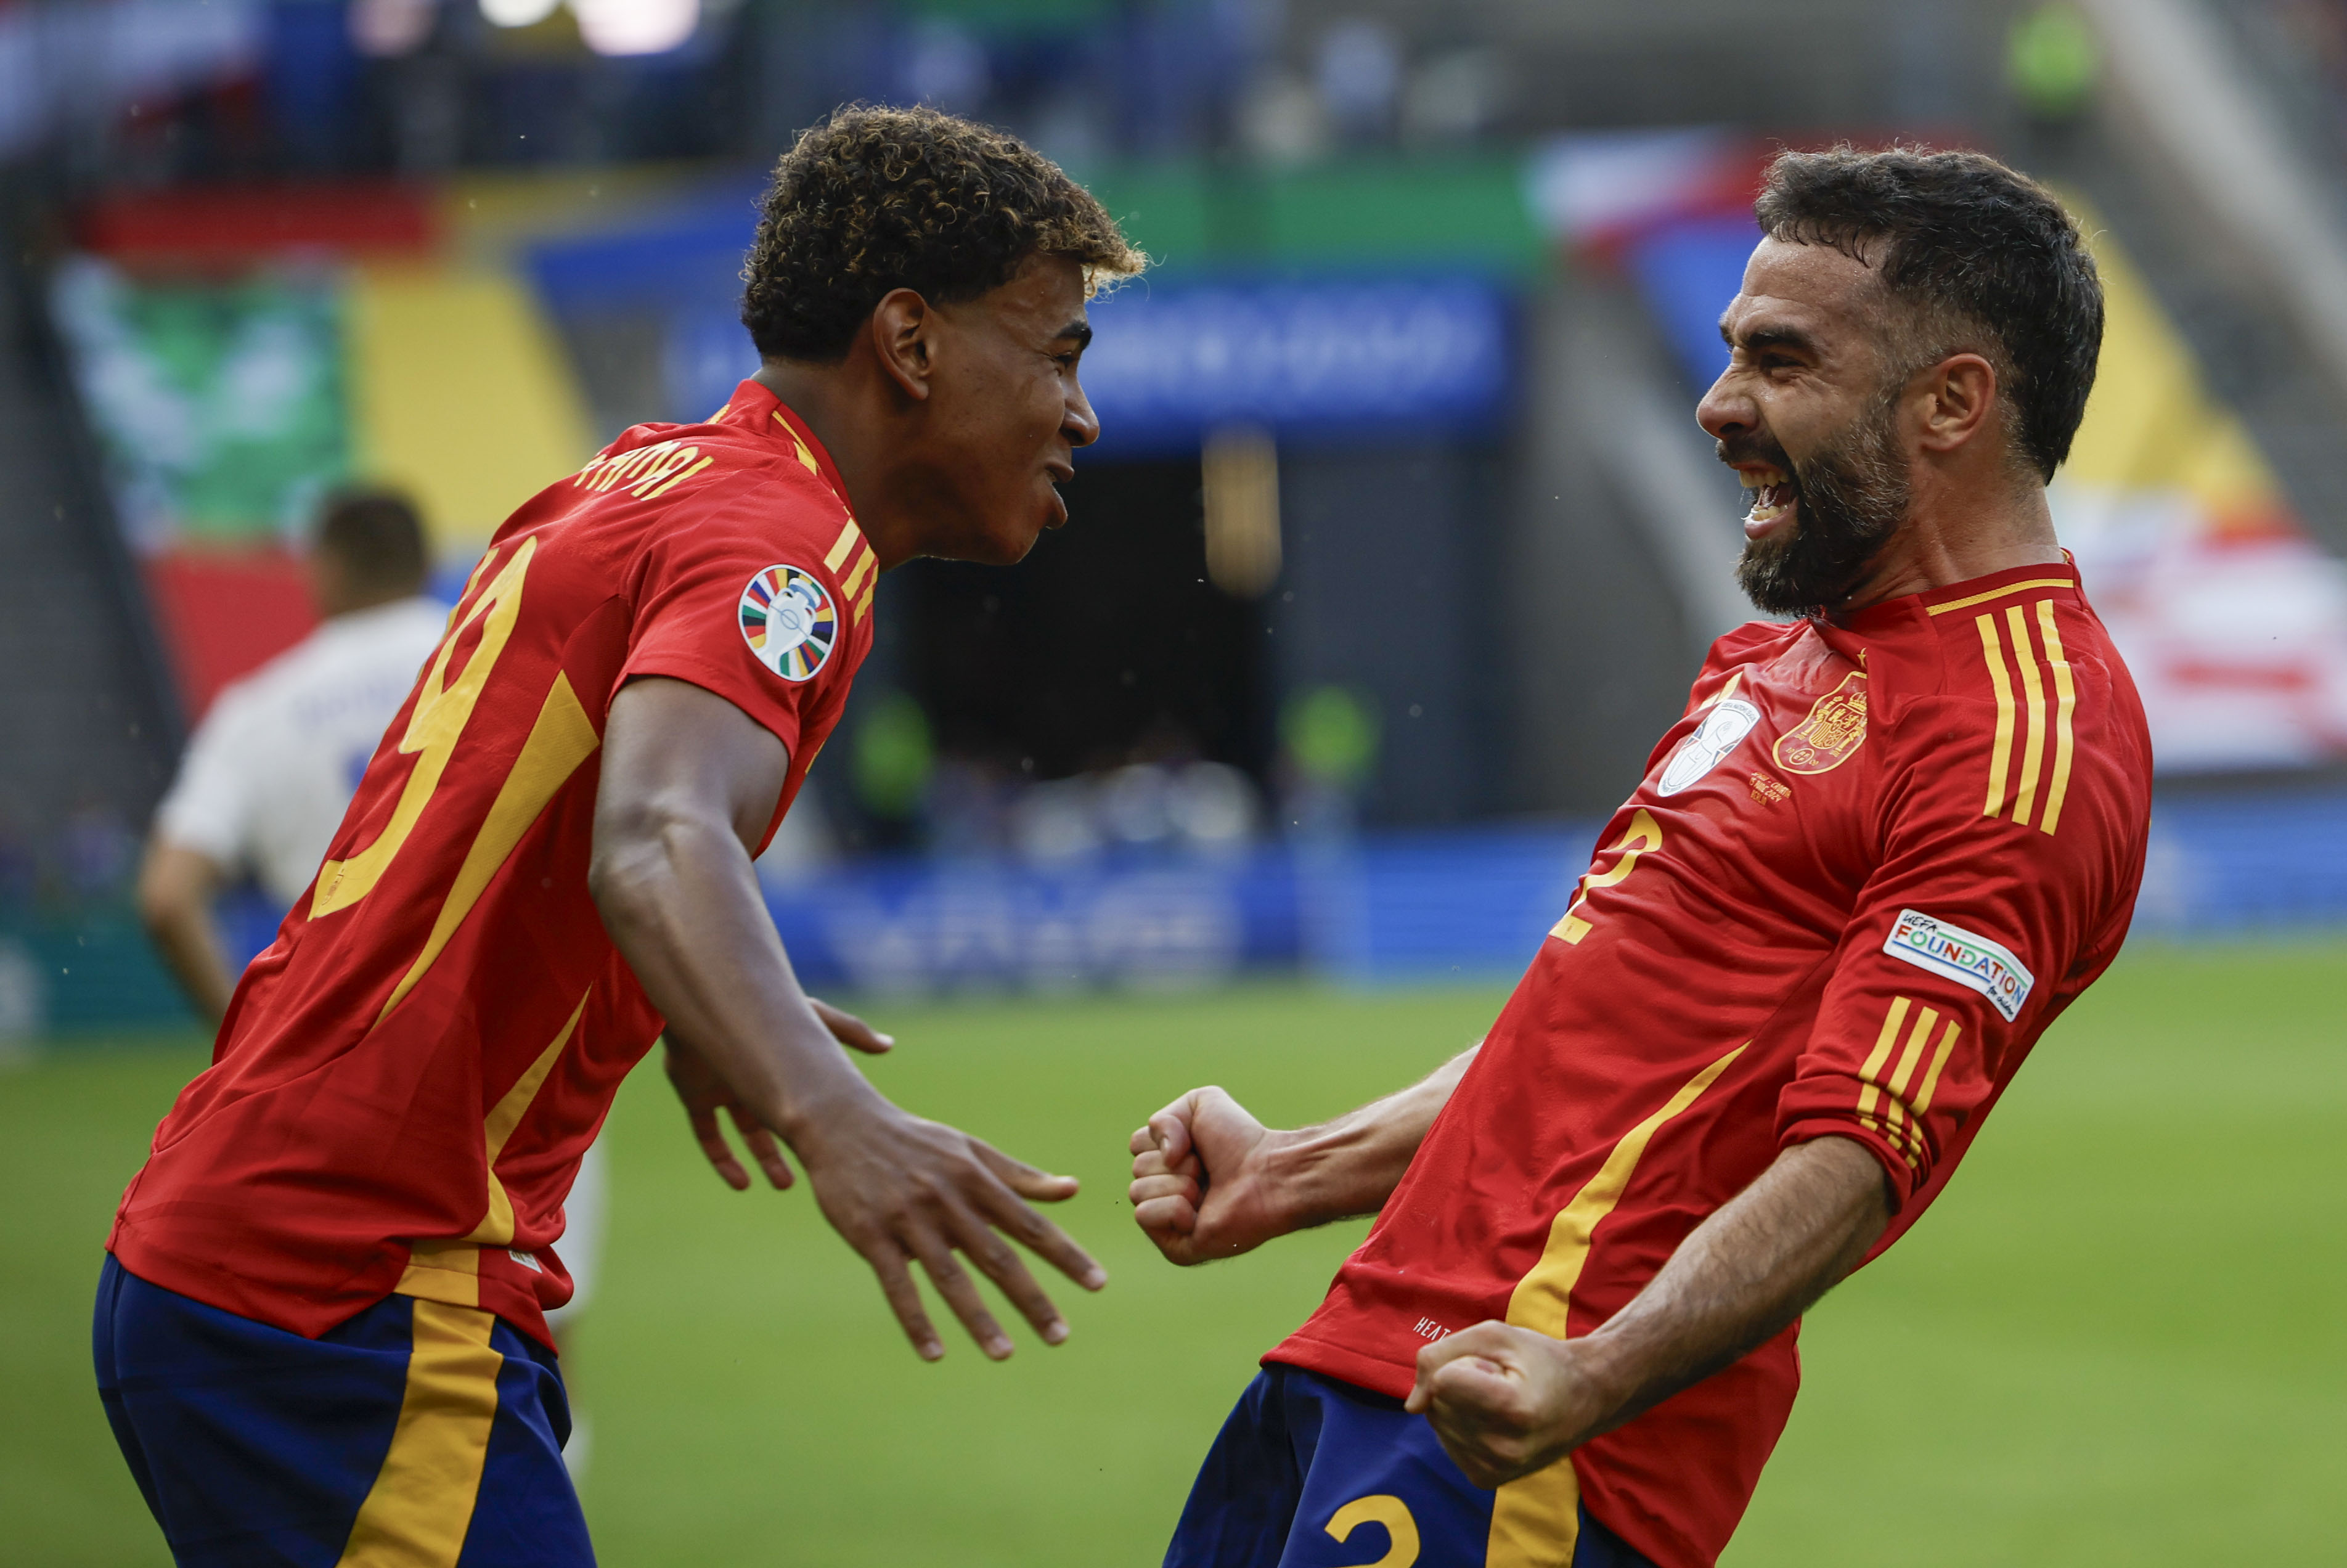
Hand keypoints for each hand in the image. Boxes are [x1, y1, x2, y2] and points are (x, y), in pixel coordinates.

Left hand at [665, 1000, 891, 1189]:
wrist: (707, 999)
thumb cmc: (762, 1009)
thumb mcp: (815, 1020)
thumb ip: (850, 1032)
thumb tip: (889, 1045)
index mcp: (777, 1065)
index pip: (798, 1102)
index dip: (813, 1126)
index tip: (835, 1148)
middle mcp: (750, 1080)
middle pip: (772, 1124)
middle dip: (790, 1151)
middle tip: (813, 1175)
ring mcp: (721, 1089)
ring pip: (743, 1134)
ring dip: (762, 1160)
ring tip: (784, 1183)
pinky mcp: (694, 1096)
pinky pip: (707, 1136)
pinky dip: (723, 1160)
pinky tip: (742, 1183)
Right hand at [793, 1097, 1105, 1361]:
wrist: (844, 1123)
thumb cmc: (916, 1142)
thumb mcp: (970, 1151)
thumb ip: (1020, 1176)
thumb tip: (1073, 1189)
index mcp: (976, 1179)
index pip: (1030, 1224)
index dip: (1065, 1255)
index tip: (1098, 1284)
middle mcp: (947, 1200)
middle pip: (996, 1257)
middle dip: (1031, 1298)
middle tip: (1060, 1337)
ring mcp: (908, 1219)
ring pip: (950, 1277)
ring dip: (979, 1319)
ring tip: (1005, 1355)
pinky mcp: (871, 1235)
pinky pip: (897, 1286)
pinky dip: (916, 1321)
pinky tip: (935, 1353)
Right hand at [1127, 1086, 1292, 1264]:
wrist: (1267, 1172)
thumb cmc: (1240, 1140)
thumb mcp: (1200, 1103)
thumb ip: (1164, 1117)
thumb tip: (1161, 1157)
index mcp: (1167, 1163)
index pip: (1136, 1144)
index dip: (1166, 1137)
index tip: (1196, 1143)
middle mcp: (1165, 1191)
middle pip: (1137, 1168)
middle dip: (1174, 1163)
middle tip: (1206, 1169)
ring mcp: (1168, 1222)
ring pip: (1137, 1191)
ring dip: (1177, 1184)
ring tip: (1206, 1191)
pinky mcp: (1174, 1247)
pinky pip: (1145, 1216)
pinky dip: (1174, 1208)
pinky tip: (1200, 1213)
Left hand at [1404, 1322, 1605, 1487]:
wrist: (1583, 1399)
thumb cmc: (1538, 1360)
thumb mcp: (1494, 1334)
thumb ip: (1440, 1355)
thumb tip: (1411, 1405)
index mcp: (1513, 1409)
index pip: (1443, 1380)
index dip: (1465, 1362)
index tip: (1500, 1368)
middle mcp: (1503, 1448)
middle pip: (1437, 1401)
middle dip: (1458, 1381)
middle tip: (1502, 1383)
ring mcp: (1494, 1470)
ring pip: (1437, 1420)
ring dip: (1458, 1403)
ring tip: (1500, 1402)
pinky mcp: (1485, 1480)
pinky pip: (1446, 1440)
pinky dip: (1461, 1424)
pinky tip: (1493, 1421)